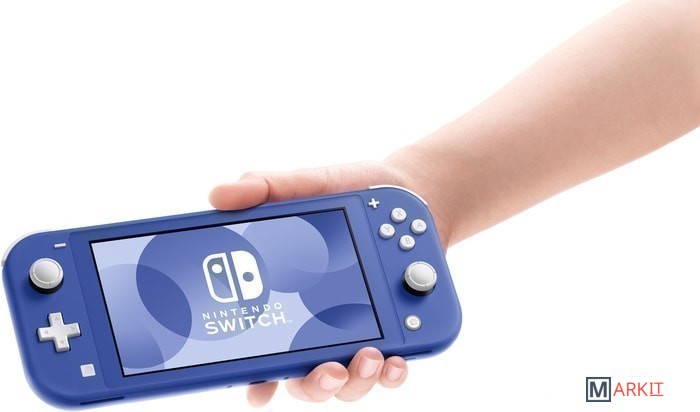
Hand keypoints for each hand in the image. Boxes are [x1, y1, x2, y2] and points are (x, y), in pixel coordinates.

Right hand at [209, 160, 446, 405]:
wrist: (407, 195)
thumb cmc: (349, 192)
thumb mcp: (305, 185)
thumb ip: (264, 188)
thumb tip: (217, 194)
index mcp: (288, 300)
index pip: (263, 349)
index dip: (255, 377)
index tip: (257, 386)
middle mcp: (319, 326)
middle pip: (306, 379)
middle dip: (315, 384)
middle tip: (328, 368)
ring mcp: (358, 333)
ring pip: (348, 381)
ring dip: (356, 380)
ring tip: (369, 356)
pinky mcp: (396, 332)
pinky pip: (390, 367)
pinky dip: (392, 372)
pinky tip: (395, 359)